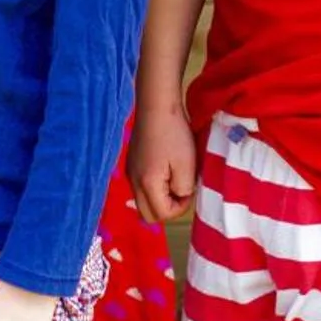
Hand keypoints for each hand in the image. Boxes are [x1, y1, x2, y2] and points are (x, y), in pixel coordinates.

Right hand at [127, 106, 198, 223]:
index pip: (162, 214)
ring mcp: (130, 173)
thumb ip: (184, 188)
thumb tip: (181, 196)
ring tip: (175, 177)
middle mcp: (133, 182)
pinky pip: (141, 187)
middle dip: (167, 209)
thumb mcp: (187, 164)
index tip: (190, 188)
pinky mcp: (131, 164)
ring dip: (160, 198)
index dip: (180, 207)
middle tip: (182, 190)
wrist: (156, 106)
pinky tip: (165, 168)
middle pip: (148, 214)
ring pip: (143, 201)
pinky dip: (154, 187)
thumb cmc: (174, 134)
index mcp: (147, 184)